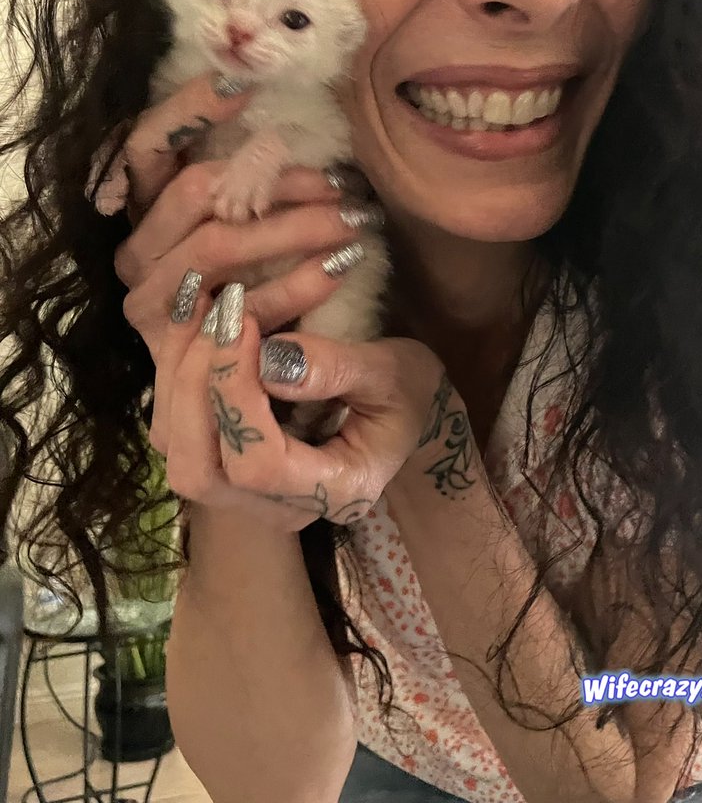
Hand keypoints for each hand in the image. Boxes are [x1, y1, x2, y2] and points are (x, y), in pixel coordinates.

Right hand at [109, 72, 377, 361]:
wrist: (263, 398)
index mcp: (146, 211)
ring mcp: (147, 301)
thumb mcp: (259, 229)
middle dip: (275, 180)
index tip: (246, 81)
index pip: (147, 144)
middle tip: (344, 184)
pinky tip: (343, 269)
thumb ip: (253, 181)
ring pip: (218, 244)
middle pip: (195, 192)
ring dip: (294, 228)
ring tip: (356, 221)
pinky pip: (239, 304)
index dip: (188, 109)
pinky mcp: (174, 348)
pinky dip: (298, 283)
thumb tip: (281, 112)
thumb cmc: (267, 291)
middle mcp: (135, 252)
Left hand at [153, 276, 449, 531]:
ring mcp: (246, 494)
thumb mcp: (395, 372)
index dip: (237, 396)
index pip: (258, 465)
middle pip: (200, 470)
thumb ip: (337, 369)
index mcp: (334, 491)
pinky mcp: (225, 462)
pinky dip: (175, 373)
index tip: (245, 324)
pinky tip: (196, 321)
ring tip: (202, 308)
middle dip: (196, 386)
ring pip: (176, 450)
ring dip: (177, 375)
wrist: (407, 414)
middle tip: (220, 315)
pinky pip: (177, 428)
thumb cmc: (409, 394)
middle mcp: (280, 508)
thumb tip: (270, 359)